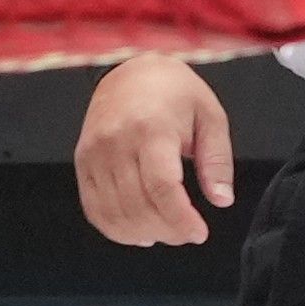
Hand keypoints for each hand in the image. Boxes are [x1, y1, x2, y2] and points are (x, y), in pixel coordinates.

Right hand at [75, 55, 238, 249]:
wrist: (131, 72)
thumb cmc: (174, 93)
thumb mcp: (210, 116)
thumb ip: (217, 160)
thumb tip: (222, 200)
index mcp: (152, 127)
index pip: (162, 186)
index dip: (180, 219)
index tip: (198, 233)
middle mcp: (117, 141)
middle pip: (138, 205)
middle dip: (167, 230)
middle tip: (187, 233)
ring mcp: (94, 153)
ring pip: (114, 213)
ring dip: (143, 233)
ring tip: (166, 231)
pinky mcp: (82, 162)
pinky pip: (94, 209)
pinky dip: (116, 229)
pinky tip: (139, 230)